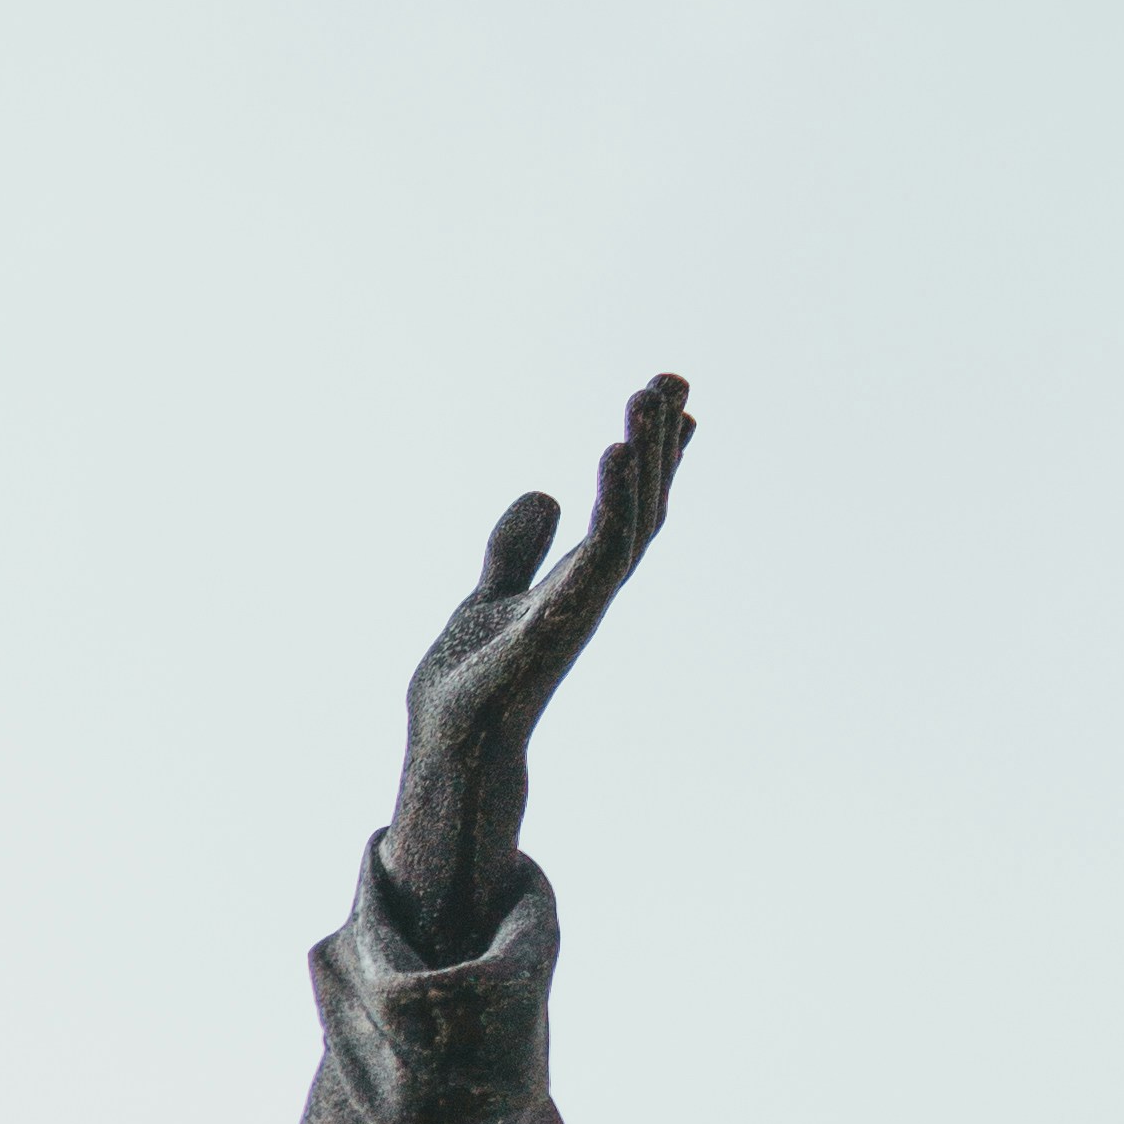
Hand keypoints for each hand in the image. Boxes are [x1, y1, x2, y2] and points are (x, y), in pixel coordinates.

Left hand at [384, 369, 692, 952]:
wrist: (446, 744)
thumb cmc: (470, 681)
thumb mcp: (491, 593)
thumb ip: (516, 549)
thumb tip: (545, 494)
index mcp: (577, 582)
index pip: (628, 509)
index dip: (655, 457)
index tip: (677, 400)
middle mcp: (588, 594)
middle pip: (638, 507)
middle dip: (657, 444)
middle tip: (672, 379)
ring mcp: (576, 610)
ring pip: (626, 525)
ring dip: (639, 463)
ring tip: (644, 405)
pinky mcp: (551, 625)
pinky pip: (594, 557)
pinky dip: (608, 507)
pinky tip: (610, 457)